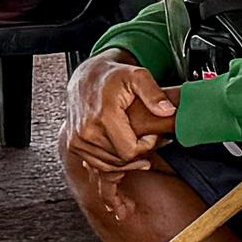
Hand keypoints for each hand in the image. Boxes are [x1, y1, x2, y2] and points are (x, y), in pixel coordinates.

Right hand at [61, 53, 176, 172]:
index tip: (153, 134)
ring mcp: (77, 140)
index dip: (147, 146)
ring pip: (109, 165)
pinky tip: (125, 150)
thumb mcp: (138, 76)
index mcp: (103, 116)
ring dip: (127, 159)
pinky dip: (113, 161)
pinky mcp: (73, 144)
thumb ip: (154, 94)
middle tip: (150, 139)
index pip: (130, 150)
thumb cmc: (114, 76)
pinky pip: (97, 164)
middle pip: (121, 160)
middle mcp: (86, 131)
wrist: (87, 77)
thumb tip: (169, 111)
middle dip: (139, 153)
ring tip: (138, 143)